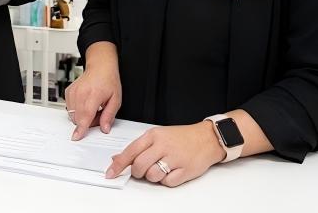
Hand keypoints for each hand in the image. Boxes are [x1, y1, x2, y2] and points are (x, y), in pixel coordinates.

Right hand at [64, 43, 120, 139]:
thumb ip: (109, 115)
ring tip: (93, 107)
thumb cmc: (108, 81)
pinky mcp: (68, 92)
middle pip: (78, 117)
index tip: (76, 136)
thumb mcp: (116, 99)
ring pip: (73, 114)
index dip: (81, 128)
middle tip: (99, 114)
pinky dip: (77, 110)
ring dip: (82, 116)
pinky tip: (86, 103)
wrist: (100, 67)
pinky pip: (69, 109)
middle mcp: (80, 93)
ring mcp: (73, 92)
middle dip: (87, 122)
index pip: (85, 116)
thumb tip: (104, 128)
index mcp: (93, 95)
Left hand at [105, 121, 225, 186]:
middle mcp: (163, 145)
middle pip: (139, 166)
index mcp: (153, 135)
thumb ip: (138, 147)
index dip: (118, 165)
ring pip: (152, 176)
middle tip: (142, 171)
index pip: (130, 151)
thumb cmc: (181, 137)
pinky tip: (171, 171)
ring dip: (153, 177)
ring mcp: (175, 158)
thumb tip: (117, 158)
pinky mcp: (185, 170)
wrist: (207, 138)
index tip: (111, 173)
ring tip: (160, 168)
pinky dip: (167, 180)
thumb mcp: (158, 135)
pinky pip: (167, 182)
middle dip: (137, 173)